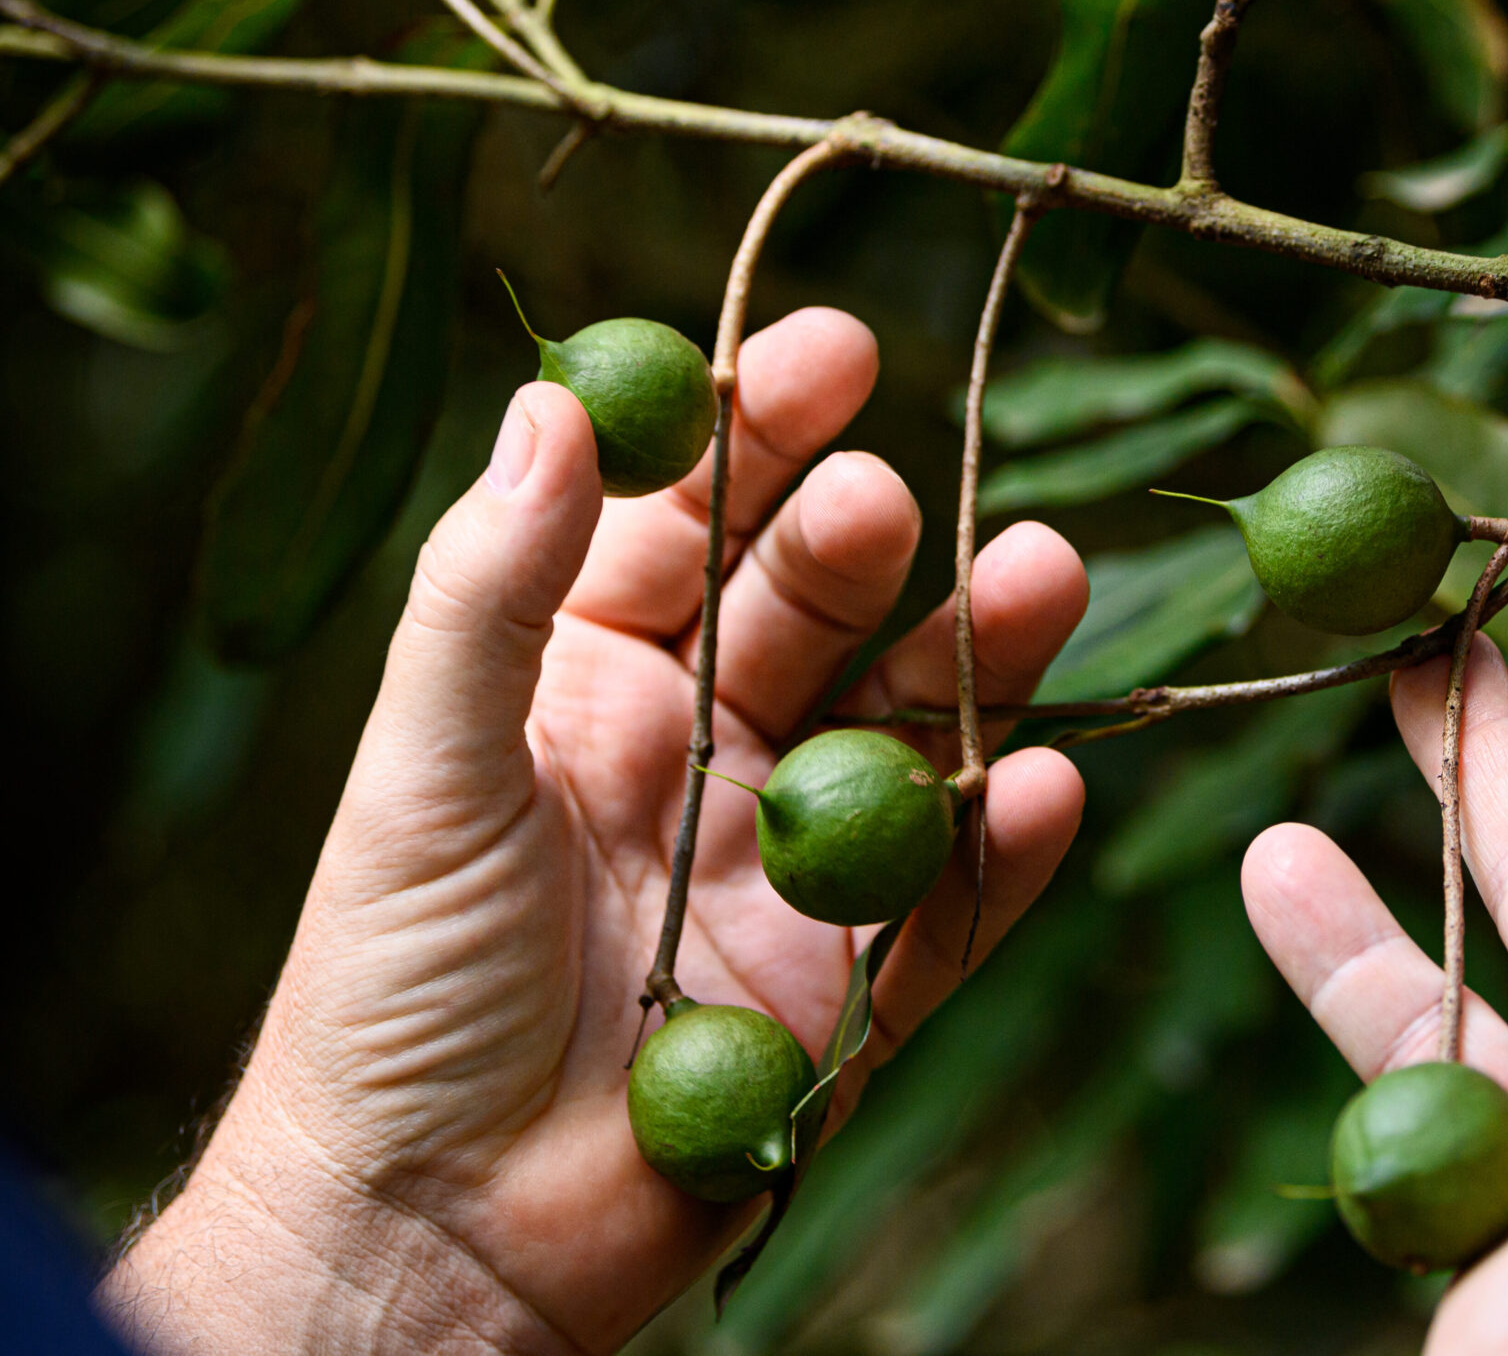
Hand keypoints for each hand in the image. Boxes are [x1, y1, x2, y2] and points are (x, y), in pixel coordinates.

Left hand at [102, 311, 1090, 1355]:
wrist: (430, 1230)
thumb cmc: (391, 990)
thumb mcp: (423, 767)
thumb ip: (490, 590)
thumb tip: (554, 404)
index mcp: (589, 687)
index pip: (693, 524)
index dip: (760, 432)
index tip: (835, 347)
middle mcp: (701, 758)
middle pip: (816, 615)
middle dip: (869, 543)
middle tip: (901, 498)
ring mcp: (786, 871)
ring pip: (909, 736)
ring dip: (980, 663)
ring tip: (1044, 579)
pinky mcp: (849, 989)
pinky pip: (951, 907)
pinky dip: (1004, 850)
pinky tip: (1045, 785)